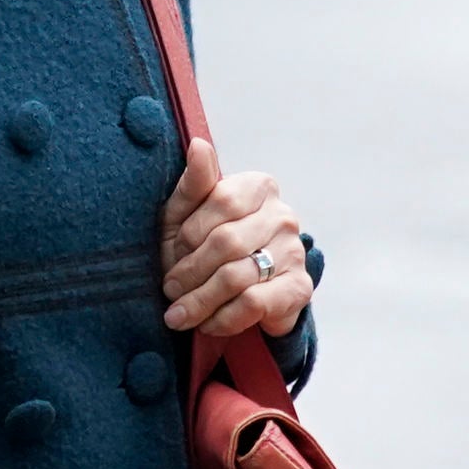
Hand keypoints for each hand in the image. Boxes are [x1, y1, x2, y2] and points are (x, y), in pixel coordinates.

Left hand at [159, 139, 311, 340]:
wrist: (233, 293)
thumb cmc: (202, 245)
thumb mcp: (186, 213)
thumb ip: (195, 182)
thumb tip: (198, 144)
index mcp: (258, 186)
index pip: (221, 201)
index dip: (190, 232)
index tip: (172, 251)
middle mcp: (283, 216)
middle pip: (227, 242)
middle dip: (190, 271)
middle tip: (169, 290)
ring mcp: (294, 252)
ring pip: (238, 276)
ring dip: (200, 300)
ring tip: (178, 314)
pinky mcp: (299, 288)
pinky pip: (255, 303)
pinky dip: (224, 318)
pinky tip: (207, 324)